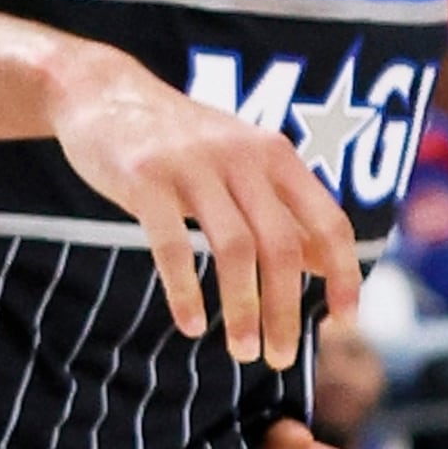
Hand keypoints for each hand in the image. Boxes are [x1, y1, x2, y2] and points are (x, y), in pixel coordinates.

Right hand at [44, 45, 360, 367]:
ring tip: (242, 352)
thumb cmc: (180, 139)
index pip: (328, 221)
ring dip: (242, 309)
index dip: (344, 275)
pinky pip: (171, 245)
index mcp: (274, 154)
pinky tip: (190, 325)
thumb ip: (282, 207)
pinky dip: (185, 292)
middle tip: (280, 356)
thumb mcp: (241, 162)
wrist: (103, 92)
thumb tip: (326, 264)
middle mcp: (240, 155)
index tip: (344, 323)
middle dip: (286, 310)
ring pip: (233, 250)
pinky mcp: (144, 178)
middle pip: (280, 245)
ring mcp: (191, 164)